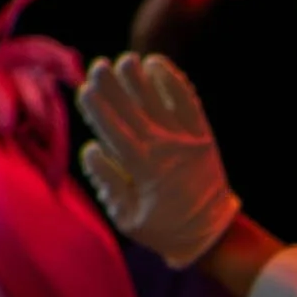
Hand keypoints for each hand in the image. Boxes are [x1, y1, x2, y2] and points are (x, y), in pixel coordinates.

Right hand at [77, 53, 241, 267]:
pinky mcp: (203, 136)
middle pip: (132, 110)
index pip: (113, 131)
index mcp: (143, 171)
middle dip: (113, 86)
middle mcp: (164, 151)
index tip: (84, 90)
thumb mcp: (126, 218)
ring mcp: (185, 141)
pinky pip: (187, 102)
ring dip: (140, 78)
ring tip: (126, 60)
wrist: (212, 235)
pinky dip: (173, 81)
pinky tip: (156, 64)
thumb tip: (91, 148)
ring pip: (157, 101)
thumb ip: (107, 183)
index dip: (97, 109)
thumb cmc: (162, 229)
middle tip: (99, 66)